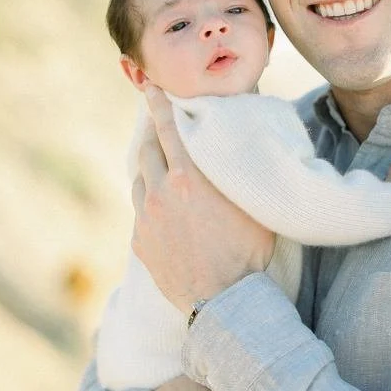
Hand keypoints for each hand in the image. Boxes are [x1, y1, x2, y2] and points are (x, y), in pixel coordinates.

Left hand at [132, 87, 275, 311]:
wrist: (225, 302)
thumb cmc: (247, 251)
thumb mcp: (250, 202)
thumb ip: (237, 170)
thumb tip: (240, 142)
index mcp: (187, 178)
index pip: (167, 129)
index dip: (158, 105)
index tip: (150, 88)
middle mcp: (160, 194)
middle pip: (147, 151)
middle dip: (151, 134)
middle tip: (157, 124)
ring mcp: (145, 220)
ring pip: (139, 182)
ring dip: (150, 171)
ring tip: (162, 169)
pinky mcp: (140, 244)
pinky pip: (140, 214)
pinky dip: (150, 204)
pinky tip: (164, 212)